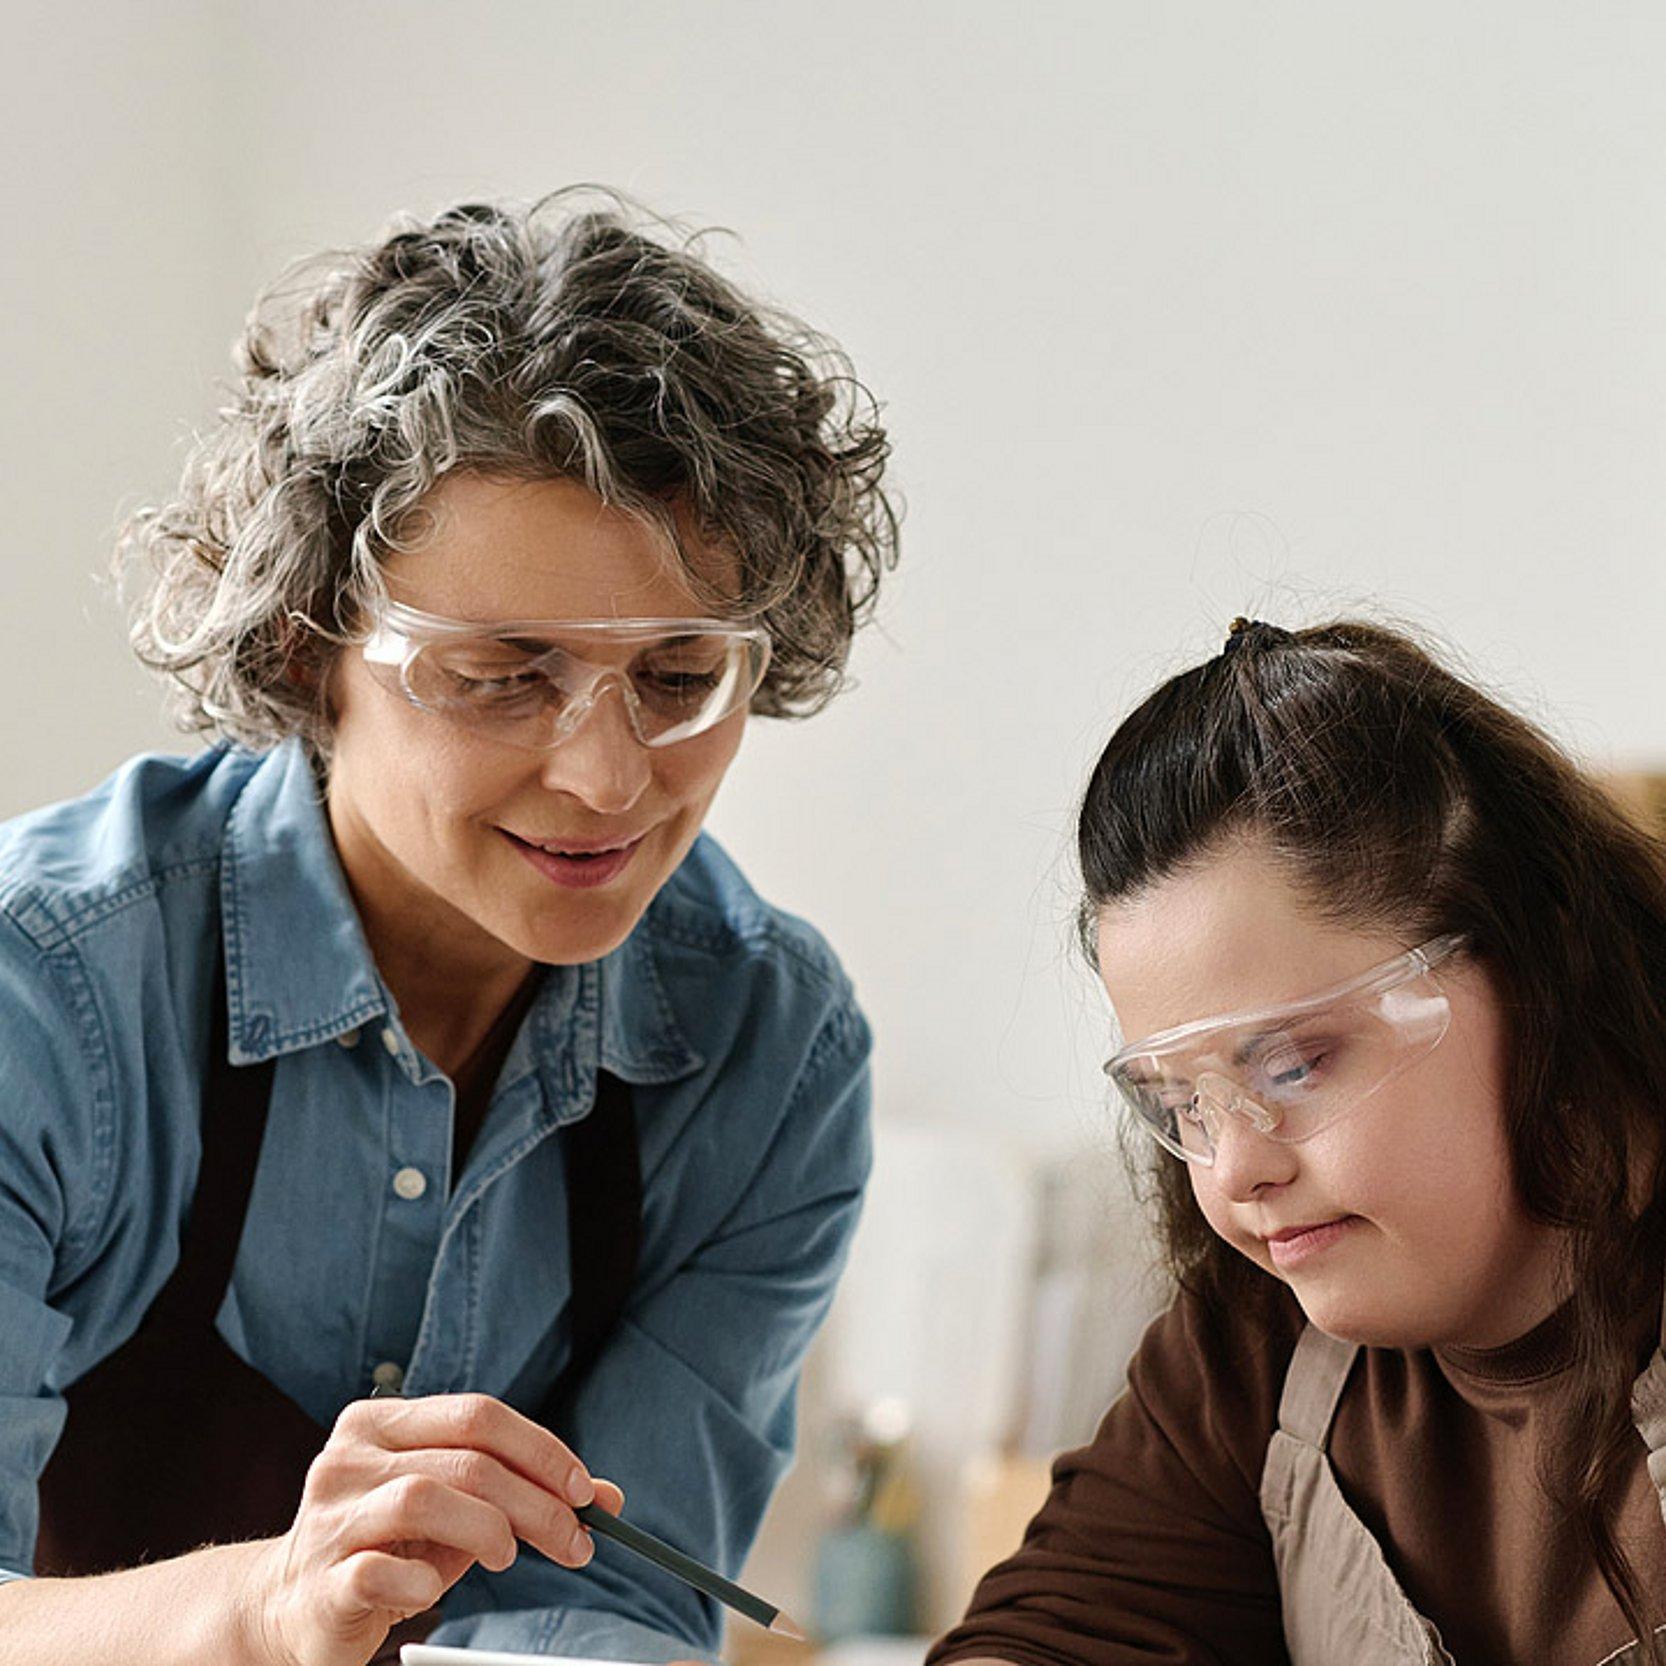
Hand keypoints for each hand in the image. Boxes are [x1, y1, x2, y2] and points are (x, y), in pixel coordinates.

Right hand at [237, 1393, 624, 1665]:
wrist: (289, 1608)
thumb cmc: (390, 1546)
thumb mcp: (459, 1511)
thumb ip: (524, 1495)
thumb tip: (609, 1499)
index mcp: (382, 1422)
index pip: (479, 1415)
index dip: (541, 1450)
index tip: (585, 1491)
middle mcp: (349, 1457)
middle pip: (465, 1459)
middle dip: (536, 1501)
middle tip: (574, 1540)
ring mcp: (328, 1517)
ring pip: (424, 1498)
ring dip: (489, 1530)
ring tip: (507, 1558)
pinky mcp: (317, 1580)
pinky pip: (380, 1569)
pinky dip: (424, 1580)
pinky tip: (433, 1590)